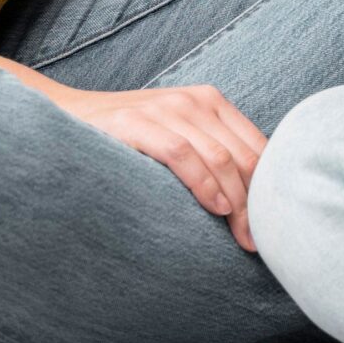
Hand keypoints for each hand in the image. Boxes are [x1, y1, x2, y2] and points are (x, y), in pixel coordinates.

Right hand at [46, 82, 266, 250]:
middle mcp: (193, 101)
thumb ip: (212, 155)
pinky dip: (203, 183)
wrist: (69, 116)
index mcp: (211, 102)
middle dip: (256, 202)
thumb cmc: (131, 139)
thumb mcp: (178, 137)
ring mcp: (164, 109)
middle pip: (243, 156)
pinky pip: (181, 153)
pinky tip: (213, 208)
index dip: (270, 188)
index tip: (274, 226)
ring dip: (236, 202)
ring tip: (241, 236)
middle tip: (258, 241)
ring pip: (219, 157)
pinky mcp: (134, 123)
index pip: (256, 146)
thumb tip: (252, 203)